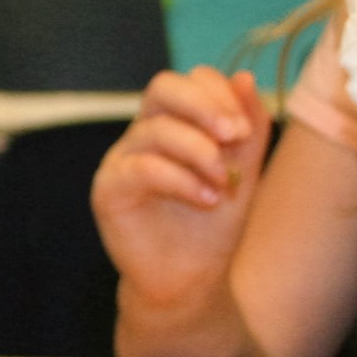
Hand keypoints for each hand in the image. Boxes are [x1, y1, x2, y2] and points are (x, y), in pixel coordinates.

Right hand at [94, 67, 271, 316]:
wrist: (190, 279)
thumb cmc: (212, 225)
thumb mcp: (244, 171)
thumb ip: (249, 128)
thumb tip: (245, 78)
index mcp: (176, 123)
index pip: (192, 80)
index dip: (220, 95)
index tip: (245, 132)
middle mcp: (144, 135)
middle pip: (163, 87)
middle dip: (204, 105)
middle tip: (233, 135)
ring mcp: (121, 160)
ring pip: (156, 130)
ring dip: (200, 152)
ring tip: (221, 182)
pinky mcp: (108, 190)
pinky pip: (142, 168)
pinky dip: (181, 180)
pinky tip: (206, 199)